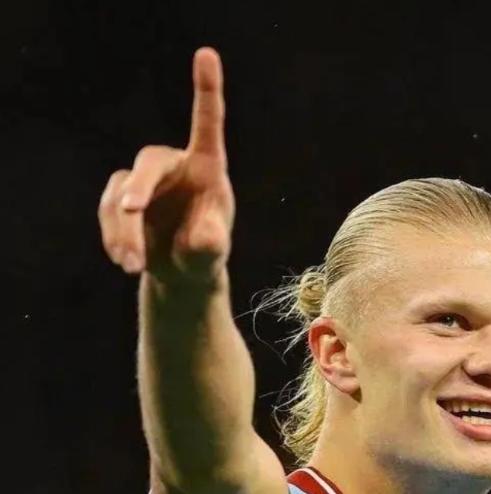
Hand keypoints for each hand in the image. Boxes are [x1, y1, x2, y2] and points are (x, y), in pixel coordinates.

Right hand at [98, 48, 233, 284]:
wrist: (181, 272)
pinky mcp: (121, 196)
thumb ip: (211, 244)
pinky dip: (114, 237)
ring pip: (122, 194)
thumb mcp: (212, 254)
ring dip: (123, 230)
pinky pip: (109, 211)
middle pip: (150, 162)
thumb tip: (205, 236)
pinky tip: (125, 262)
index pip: (207, 125)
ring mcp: (144, 180)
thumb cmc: (204, 255)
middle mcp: (175, 166)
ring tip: (134, 266)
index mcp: (208, 168)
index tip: (207, 54)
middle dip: (138, 186)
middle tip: (130, 210)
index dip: (206, 90)